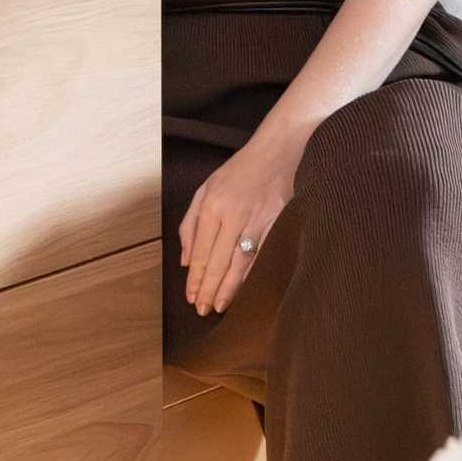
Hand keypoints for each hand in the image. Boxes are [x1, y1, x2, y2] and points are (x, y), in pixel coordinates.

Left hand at [178, 127, 301, 316]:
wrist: (275, 150)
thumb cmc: (238, 170)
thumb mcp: (205, 189)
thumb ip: (190, 224)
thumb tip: (184, 261)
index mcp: (212, 205)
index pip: (200, 252)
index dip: (195, 279)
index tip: (191, 297)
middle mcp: (233, 214)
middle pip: (218, 262)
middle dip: (208, 289)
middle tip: (202, 310)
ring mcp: (256, 219)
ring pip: (240, 263)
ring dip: (228, 288)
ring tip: (219, 306)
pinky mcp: (276, 221)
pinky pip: (261, 254)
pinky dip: (251, 274)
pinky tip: (244, 288)